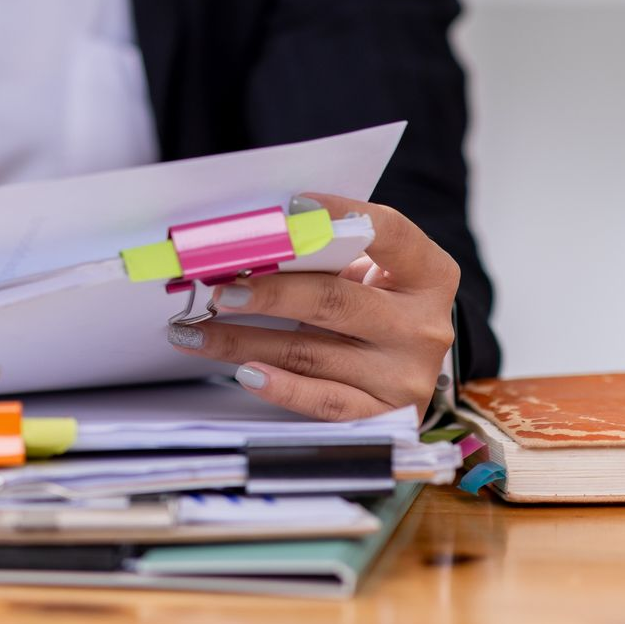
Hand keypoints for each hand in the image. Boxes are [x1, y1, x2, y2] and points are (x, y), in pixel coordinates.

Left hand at [167, 194, 457, 420]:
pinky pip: (325, 403)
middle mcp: (424, 324)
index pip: (389, 232)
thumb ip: (326, 256)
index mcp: (429, 273)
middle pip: (334, 301)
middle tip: (219, 289)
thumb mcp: (366, 272)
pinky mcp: (385, 415)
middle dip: (269, 293)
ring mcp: (406, 374)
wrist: (405, 365)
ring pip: (312, 353)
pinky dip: (282, 388)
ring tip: (196, 332)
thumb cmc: (373, 302)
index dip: (339, 214)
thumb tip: (248, 243)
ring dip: (242, 342)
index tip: (287, 208)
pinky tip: (244, 373)